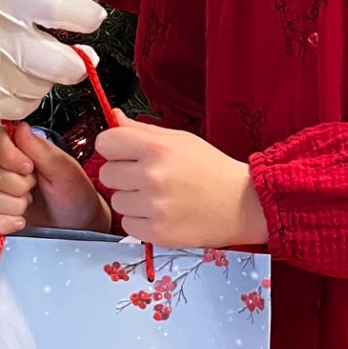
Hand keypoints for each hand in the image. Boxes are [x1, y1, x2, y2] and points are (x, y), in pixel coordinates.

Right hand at [0, 0, 103, 120]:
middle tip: (74, 57)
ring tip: (31, 63)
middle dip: (71, 63)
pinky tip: (6, 78)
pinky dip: (18, 97)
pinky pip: (9, 108)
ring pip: (35, 91)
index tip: (89, 18)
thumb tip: (82, 21)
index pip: (62, 9)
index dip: (84, 17)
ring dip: (43, 80)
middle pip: (56, 64)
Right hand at [0, 123, 110, 235]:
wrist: (78, 224)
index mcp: (20, 147)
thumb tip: (20, 128)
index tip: (29, 168)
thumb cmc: (75, 192)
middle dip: (15, 186)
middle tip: (34, 187)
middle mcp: (4, 166)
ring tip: (29, 203)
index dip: (8, 157)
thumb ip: (41, 150)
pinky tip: (21, 221)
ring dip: (12, 205)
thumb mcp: (64, 169)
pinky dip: (4, 222)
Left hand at [94, 115, 267, 248]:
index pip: (105, 142)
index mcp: (157, 147)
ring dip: (132, 200)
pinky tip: (162, 214)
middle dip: (122, 175)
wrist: (242, 204)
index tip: (125, 153)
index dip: (113, 148)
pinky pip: (127, 224)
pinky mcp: (157, 232)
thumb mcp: (180, 139)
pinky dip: (140, 221)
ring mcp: (154, 206)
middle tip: (148, 178)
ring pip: (116, 201)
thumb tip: (113, 116)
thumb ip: (142, 129)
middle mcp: (152, 176)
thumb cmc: (211, 169)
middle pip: (106, 173)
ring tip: (160, 197)